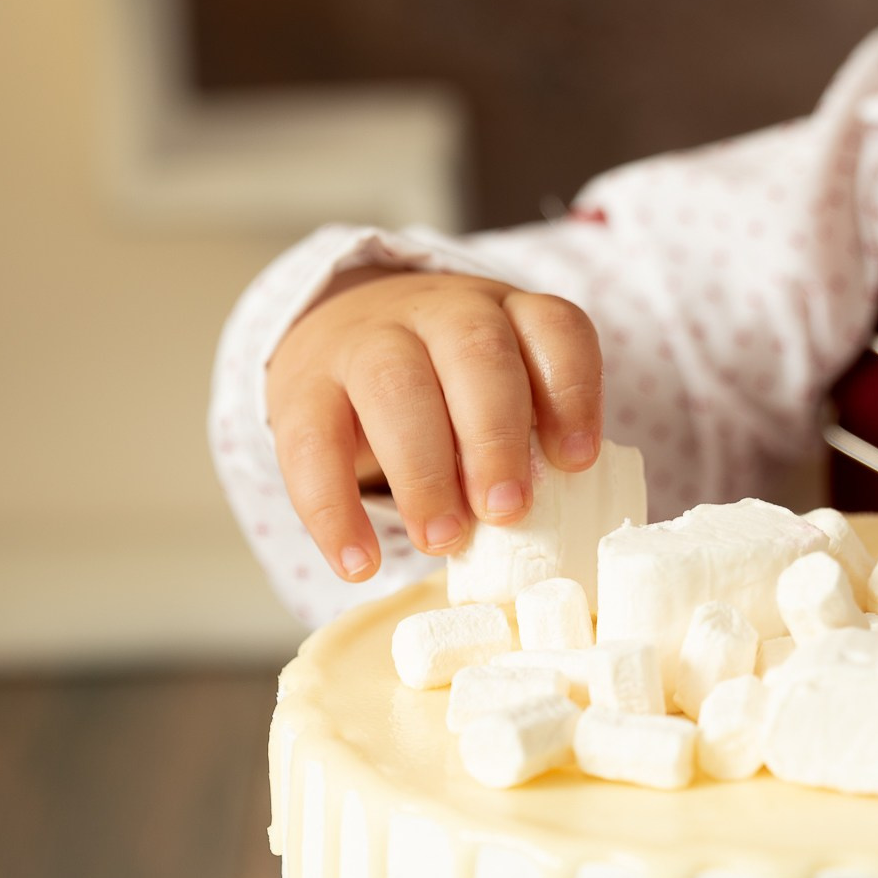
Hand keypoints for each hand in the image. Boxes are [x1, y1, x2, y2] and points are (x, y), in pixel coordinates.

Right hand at [266, 268, 603, 579]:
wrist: (339, 339)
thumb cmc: (444, 391)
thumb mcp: (497, 394)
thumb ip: (525, 443)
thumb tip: (548, 533)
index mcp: (506, 315)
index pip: (553, 329)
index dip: (572, 393)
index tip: (575, 463)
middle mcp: (440, 313)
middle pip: (475, 353)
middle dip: (494, 437)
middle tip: (507, 511)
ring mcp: (366, 340)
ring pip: (394, 386)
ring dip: (424, 471)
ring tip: (444, 540)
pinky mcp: (302, 387)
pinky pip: (312, 444)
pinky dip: (334, 511)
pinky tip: (361, 563)